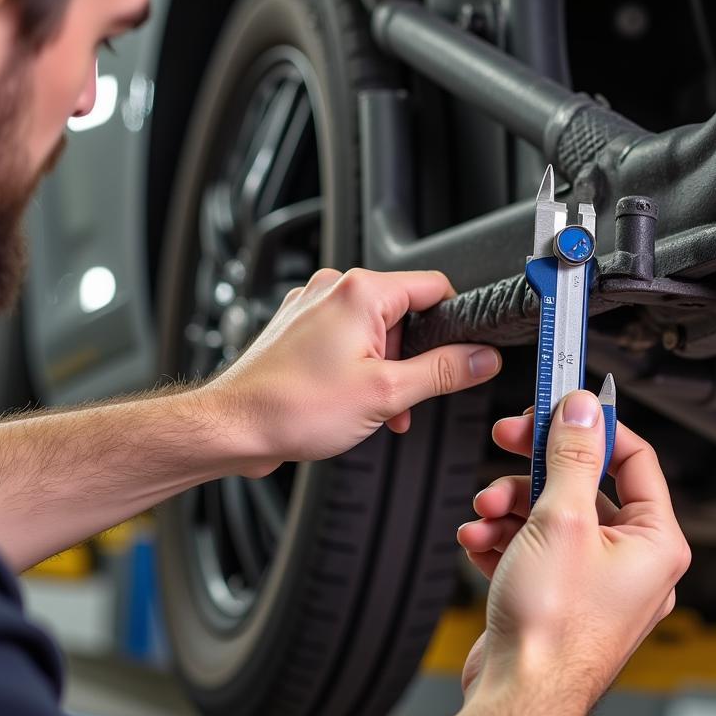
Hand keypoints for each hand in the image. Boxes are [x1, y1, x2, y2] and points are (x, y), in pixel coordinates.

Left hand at [206, 268, 501, 473]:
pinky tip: (352, 402)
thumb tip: (483, 358)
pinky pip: (346, 339)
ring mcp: (312, 307)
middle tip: (406, 396)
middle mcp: (333, 288)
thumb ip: (443, 371)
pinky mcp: (298, 328)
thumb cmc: (292, 408)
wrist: (232, 428)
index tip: (462, 353)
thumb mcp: (387, 394)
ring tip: (375, 408)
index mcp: (360, 291)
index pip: (435, 287)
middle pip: (405, 312)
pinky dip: (359, 368)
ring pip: (375, 329)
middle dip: (414, 357)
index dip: (455, 322)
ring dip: (387, 368)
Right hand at [456, 390, 689, 709]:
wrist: (515, 699)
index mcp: (653, 543)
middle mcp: (630, 563)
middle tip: (507, 437)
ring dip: (509, 505)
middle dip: (535, 467)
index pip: (634, 458)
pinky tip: (476, 540)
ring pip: (551, 516)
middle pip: (584, 485)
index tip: (560, 402)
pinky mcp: (558, 599)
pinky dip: (503, 539)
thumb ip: (573, 455)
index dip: (593, 426)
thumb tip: (582, 410)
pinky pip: (533, 549)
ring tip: (483, 511)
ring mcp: (593, 583)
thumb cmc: (553, 630)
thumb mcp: (563, 518)